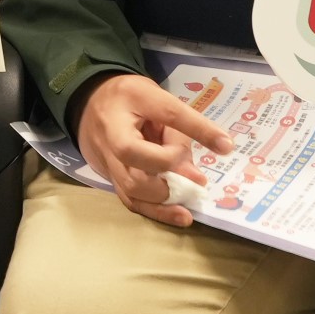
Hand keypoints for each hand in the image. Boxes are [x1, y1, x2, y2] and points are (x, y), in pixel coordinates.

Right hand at [77, 72, 235, 228]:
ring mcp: (105, 155)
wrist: (90, 103)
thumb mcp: (158, 100)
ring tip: (187, 208)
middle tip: (194, 180)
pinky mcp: (108, 175)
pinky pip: (128, 198)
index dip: (195, 128)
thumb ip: (180, 130)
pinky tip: (176, 215)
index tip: (224, 145)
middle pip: (133, 155)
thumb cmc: (132, 99)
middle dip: (167, 171)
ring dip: (162, 199)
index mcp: (131, 97)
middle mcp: (112, 128)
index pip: (167, 112)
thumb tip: (196, 178)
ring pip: (129, 185)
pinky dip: (154, 210)